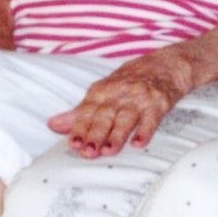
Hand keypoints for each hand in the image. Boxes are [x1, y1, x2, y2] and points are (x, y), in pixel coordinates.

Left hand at [48, 52, 191, 156]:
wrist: (164, 65)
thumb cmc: (129, 82)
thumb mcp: (102, 93)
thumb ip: (79, 113)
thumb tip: (53, 125)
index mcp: (102, 91)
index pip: (87, 111)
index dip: (79, 128)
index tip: (73, 143)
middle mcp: (119, 94)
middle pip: (105, 116)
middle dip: (96, 134)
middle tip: (88, 152)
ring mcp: (139, 98)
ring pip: (126, 118)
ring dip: (117, 135)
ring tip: (109, 151)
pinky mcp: (158, 103)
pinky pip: (151, 118)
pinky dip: (145, 131)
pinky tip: (139, 143)